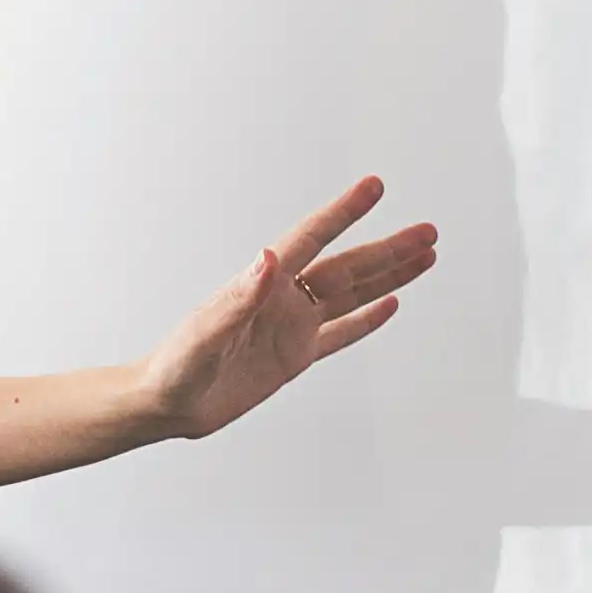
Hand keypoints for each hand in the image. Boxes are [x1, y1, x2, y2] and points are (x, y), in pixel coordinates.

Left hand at [140, 176, 440, 443]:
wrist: (163, 405)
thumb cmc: (173, 369)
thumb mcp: (205, 336)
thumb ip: (238, 299)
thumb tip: (268, 259)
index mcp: (262, 287)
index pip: (311, 240)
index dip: (343, 213)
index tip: (373, 187)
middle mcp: (283, 300)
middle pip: (347, 267)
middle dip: (388, 248)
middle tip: (427, 230)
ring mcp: (291, 327)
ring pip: (351, 295)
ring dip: (388, 276)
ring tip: (424, 256)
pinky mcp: (294, 356)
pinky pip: (340, 334)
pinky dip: (367, 320)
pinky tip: (390, 304)